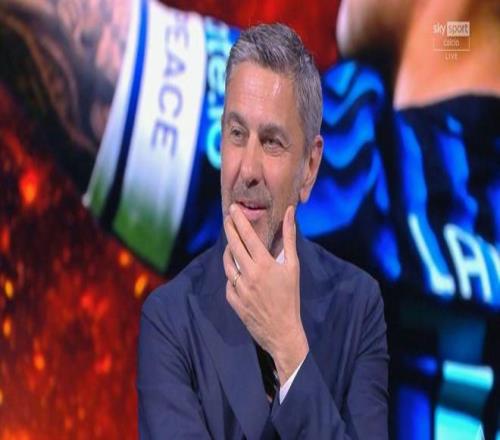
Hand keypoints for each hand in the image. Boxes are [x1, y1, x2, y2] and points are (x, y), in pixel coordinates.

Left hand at [223, 204, 308, 384]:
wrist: (283, 331)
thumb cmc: (291, 297)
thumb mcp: (293, 266)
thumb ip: (289, 238)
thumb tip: (289, 213)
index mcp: (264, 265)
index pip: (247, 236)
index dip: (238, 220)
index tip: (232, 208)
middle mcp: (249, 275)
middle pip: (233, 245)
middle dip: (229, 228)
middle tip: (227, 217)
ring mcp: (239, 288)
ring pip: (227, 263)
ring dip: (228, 251)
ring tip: (232, 244)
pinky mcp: (233, 301)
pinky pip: (228, 281)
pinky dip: (232, 275)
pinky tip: (238, 272)